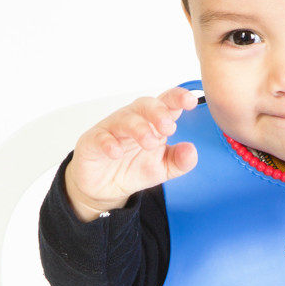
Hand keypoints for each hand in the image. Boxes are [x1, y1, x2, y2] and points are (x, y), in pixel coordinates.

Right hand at [65, 87, 198, 221]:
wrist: (104, 187)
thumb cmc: (134, 167)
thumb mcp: (163, 168)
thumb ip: (180, 161)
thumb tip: (191, 151)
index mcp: (153, 122)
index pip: (167, 103)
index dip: (178, 98)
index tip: (191, 101)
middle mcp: (133, 120)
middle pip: (145, 105)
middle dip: (158, 112)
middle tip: (169, 128)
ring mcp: (112, 129)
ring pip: (125, 119)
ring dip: (139, 129)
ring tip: (149, 143)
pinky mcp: (93, 141)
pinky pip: (101, 137)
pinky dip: (109, 143)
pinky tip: (117, 152)